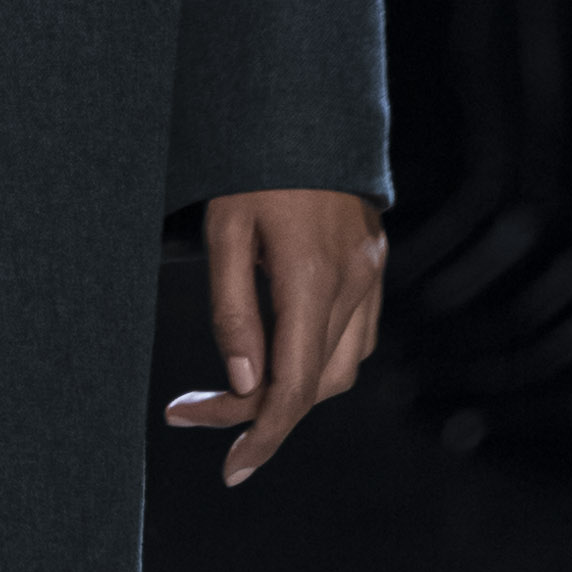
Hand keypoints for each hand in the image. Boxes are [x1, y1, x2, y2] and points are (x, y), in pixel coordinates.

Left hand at [167, 185, 386, 486]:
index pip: (294, 387)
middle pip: (317, 386)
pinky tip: (280, 351)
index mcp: (310, 278)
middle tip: (197, 413)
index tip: (231, 468)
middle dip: (262, 413)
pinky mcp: (374, 263)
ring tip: (233, 388)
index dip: (262, 436)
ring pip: (342, 367)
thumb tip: (244, 384)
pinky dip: (320, 358)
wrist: (306, 103)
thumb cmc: (252, 164)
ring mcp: (370, 274)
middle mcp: (352, 283)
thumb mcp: (223, 233)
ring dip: (294, 390)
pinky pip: (355, 334)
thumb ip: (233, 313)